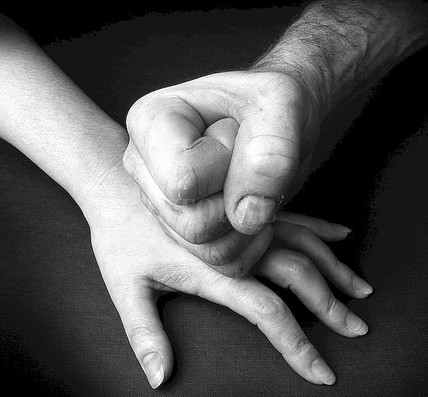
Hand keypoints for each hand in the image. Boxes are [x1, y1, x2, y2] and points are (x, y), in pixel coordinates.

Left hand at [88, 158, 371, 387]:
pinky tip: (341, 232)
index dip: (298, 346)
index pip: (269, 314)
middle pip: (299, 278)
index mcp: (216, 269)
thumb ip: (144, 333)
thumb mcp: (124, 284)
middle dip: (331, 307)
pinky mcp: (242, 202)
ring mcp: (245, 221)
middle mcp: (240, 243)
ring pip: (304, 245)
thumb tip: (159, 379)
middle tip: (358, 329)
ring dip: (335, 268)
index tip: (323, 372)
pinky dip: (320, 226)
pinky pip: (293, 215)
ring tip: (362, 288)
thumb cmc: (117, 233)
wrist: (114, 176)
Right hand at [124, 70, 321, 270]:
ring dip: (249, 226)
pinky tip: (255, 210)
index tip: (236, 133)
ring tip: (254, 185)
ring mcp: (159, 202)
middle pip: (192, 224)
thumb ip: (269, 154)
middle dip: (239, 201)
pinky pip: (220, 263)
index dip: (226, 169)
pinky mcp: (180, 230)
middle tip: (248, 164)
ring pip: (206, 249)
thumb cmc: (272, 103)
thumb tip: (247, 216)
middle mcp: (144, 166)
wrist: (279, 120)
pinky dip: (250, 245)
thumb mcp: (283, 106)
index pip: (183, 181)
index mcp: (149, 122)